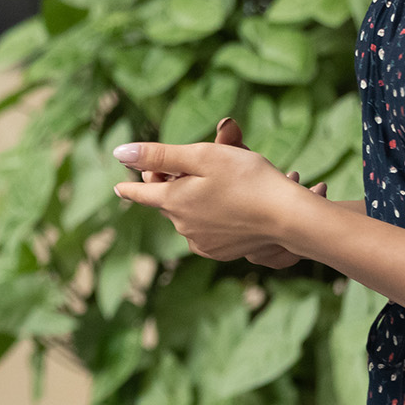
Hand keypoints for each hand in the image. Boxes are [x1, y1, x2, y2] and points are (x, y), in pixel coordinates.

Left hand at [112, 119, 326, 264]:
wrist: (285, 216)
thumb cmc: (247, 178)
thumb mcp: (201, 156)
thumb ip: (159, 154)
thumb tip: (119, 152)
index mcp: (173, 200)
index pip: (142, 193)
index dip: (130, 186)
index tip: (119, 187)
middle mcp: (181, 226)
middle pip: (168, 201)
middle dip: (175, 183)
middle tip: (194, 165)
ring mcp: (200, 242)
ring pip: (187, 216)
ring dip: (194, 201)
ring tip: (221, 185)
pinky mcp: (219, 251)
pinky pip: (204, 231)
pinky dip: (209, 218)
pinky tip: (230, 208)